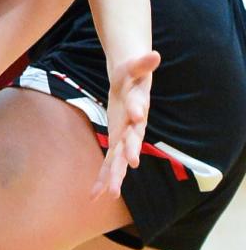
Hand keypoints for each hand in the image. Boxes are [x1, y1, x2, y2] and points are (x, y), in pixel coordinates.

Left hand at [91, 49, 160, 198]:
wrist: (131, 85)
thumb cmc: (131, 75)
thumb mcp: (132, 66)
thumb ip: (142, 63)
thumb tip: (155, 54)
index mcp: (137, 109)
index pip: (137, 117)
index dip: (136, 124)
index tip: (135, 134)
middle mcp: (133, 128)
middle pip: (130, 143)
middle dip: (126, 157)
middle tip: (126, 171)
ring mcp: (125, 138)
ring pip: (119, 160)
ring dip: (114, 176)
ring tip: (110, 194)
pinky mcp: (116, 143)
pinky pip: (108, 163)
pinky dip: (101, 178)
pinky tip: (93, 195)